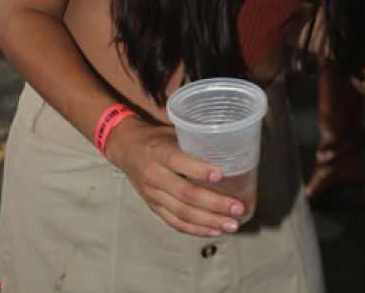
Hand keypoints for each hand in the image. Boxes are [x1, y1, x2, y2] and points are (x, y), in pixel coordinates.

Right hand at [104, 117, 245, 236]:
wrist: (126, 149)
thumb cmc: (158, 139)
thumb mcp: (173, 133)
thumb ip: (196, 142)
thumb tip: (232, 148)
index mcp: (160, 152)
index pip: (178, 162)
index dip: (199, 170)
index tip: (220, 176)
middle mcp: (155, 175)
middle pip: (185, 194)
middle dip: (215, 204)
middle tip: (238, 208)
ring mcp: (153, 194)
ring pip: (182, 213)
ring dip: (209, 221)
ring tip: (232, 224)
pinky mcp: (153, 207)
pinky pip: (175, 222)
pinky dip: (196, 229)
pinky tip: (214, 231)